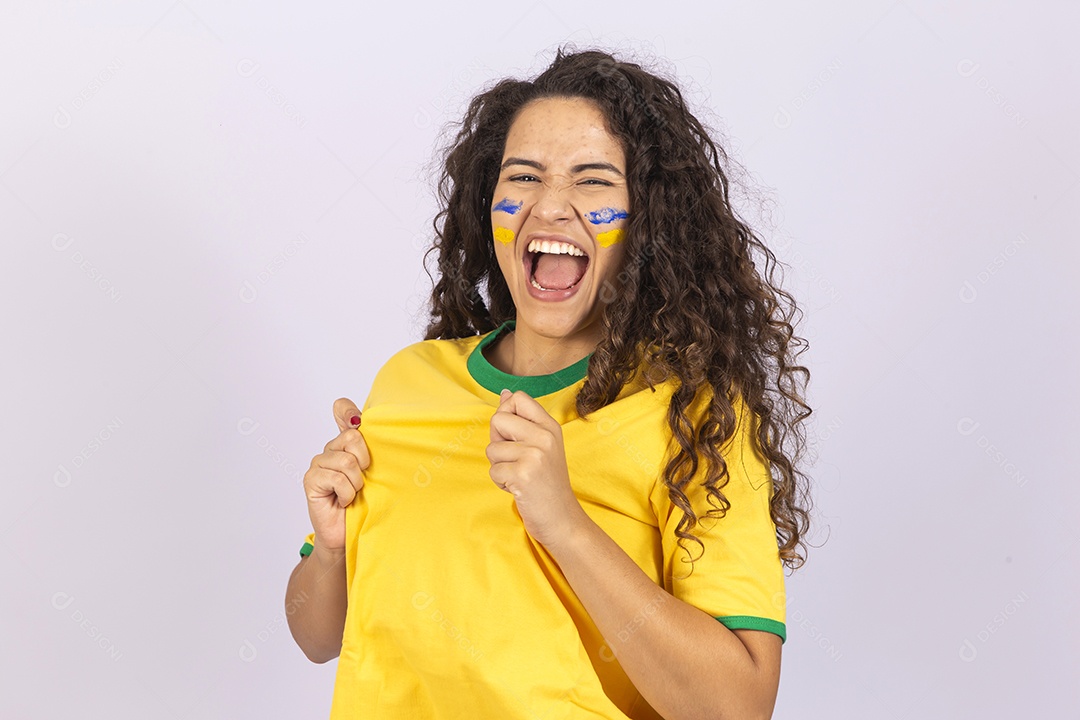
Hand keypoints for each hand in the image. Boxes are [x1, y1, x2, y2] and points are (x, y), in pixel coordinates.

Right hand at [302, 397, 369, 555]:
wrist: (349, 534)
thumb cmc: (365, 504)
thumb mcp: (375, 474)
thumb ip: (372, 449)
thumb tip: (367, 424)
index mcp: (347, 443)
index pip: (342, 409)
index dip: (348, 409)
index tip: (357, 420)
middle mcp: (330, 449)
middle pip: (353, 437)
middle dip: (364, 463)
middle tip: (362, 481)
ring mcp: (318, 464)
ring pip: (346, 461)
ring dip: (355, 483)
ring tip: (352, 494)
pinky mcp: (311, 480)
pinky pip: (337, 478)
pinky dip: (346, 493)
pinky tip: (342, 502)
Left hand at [486, 389, 589, 548]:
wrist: (562, 519)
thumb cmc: (547, 483)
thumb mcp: (542, 445)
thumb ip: (522, 420)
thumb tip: (504, 393)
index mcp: (550, 426)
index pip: (518, 398)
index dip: (506, 415)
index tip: (515, 437)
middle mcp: (545, 437)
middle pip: (498, 420)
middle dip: (497, 442)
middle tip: (515, 460)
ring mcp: (535, 455)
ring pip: (492, 449)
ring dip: (499, 467)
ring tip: (519, 476)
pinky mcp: (524, 475)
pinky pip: (493, 471)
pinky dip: (501, 483)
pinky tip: (518, 488)